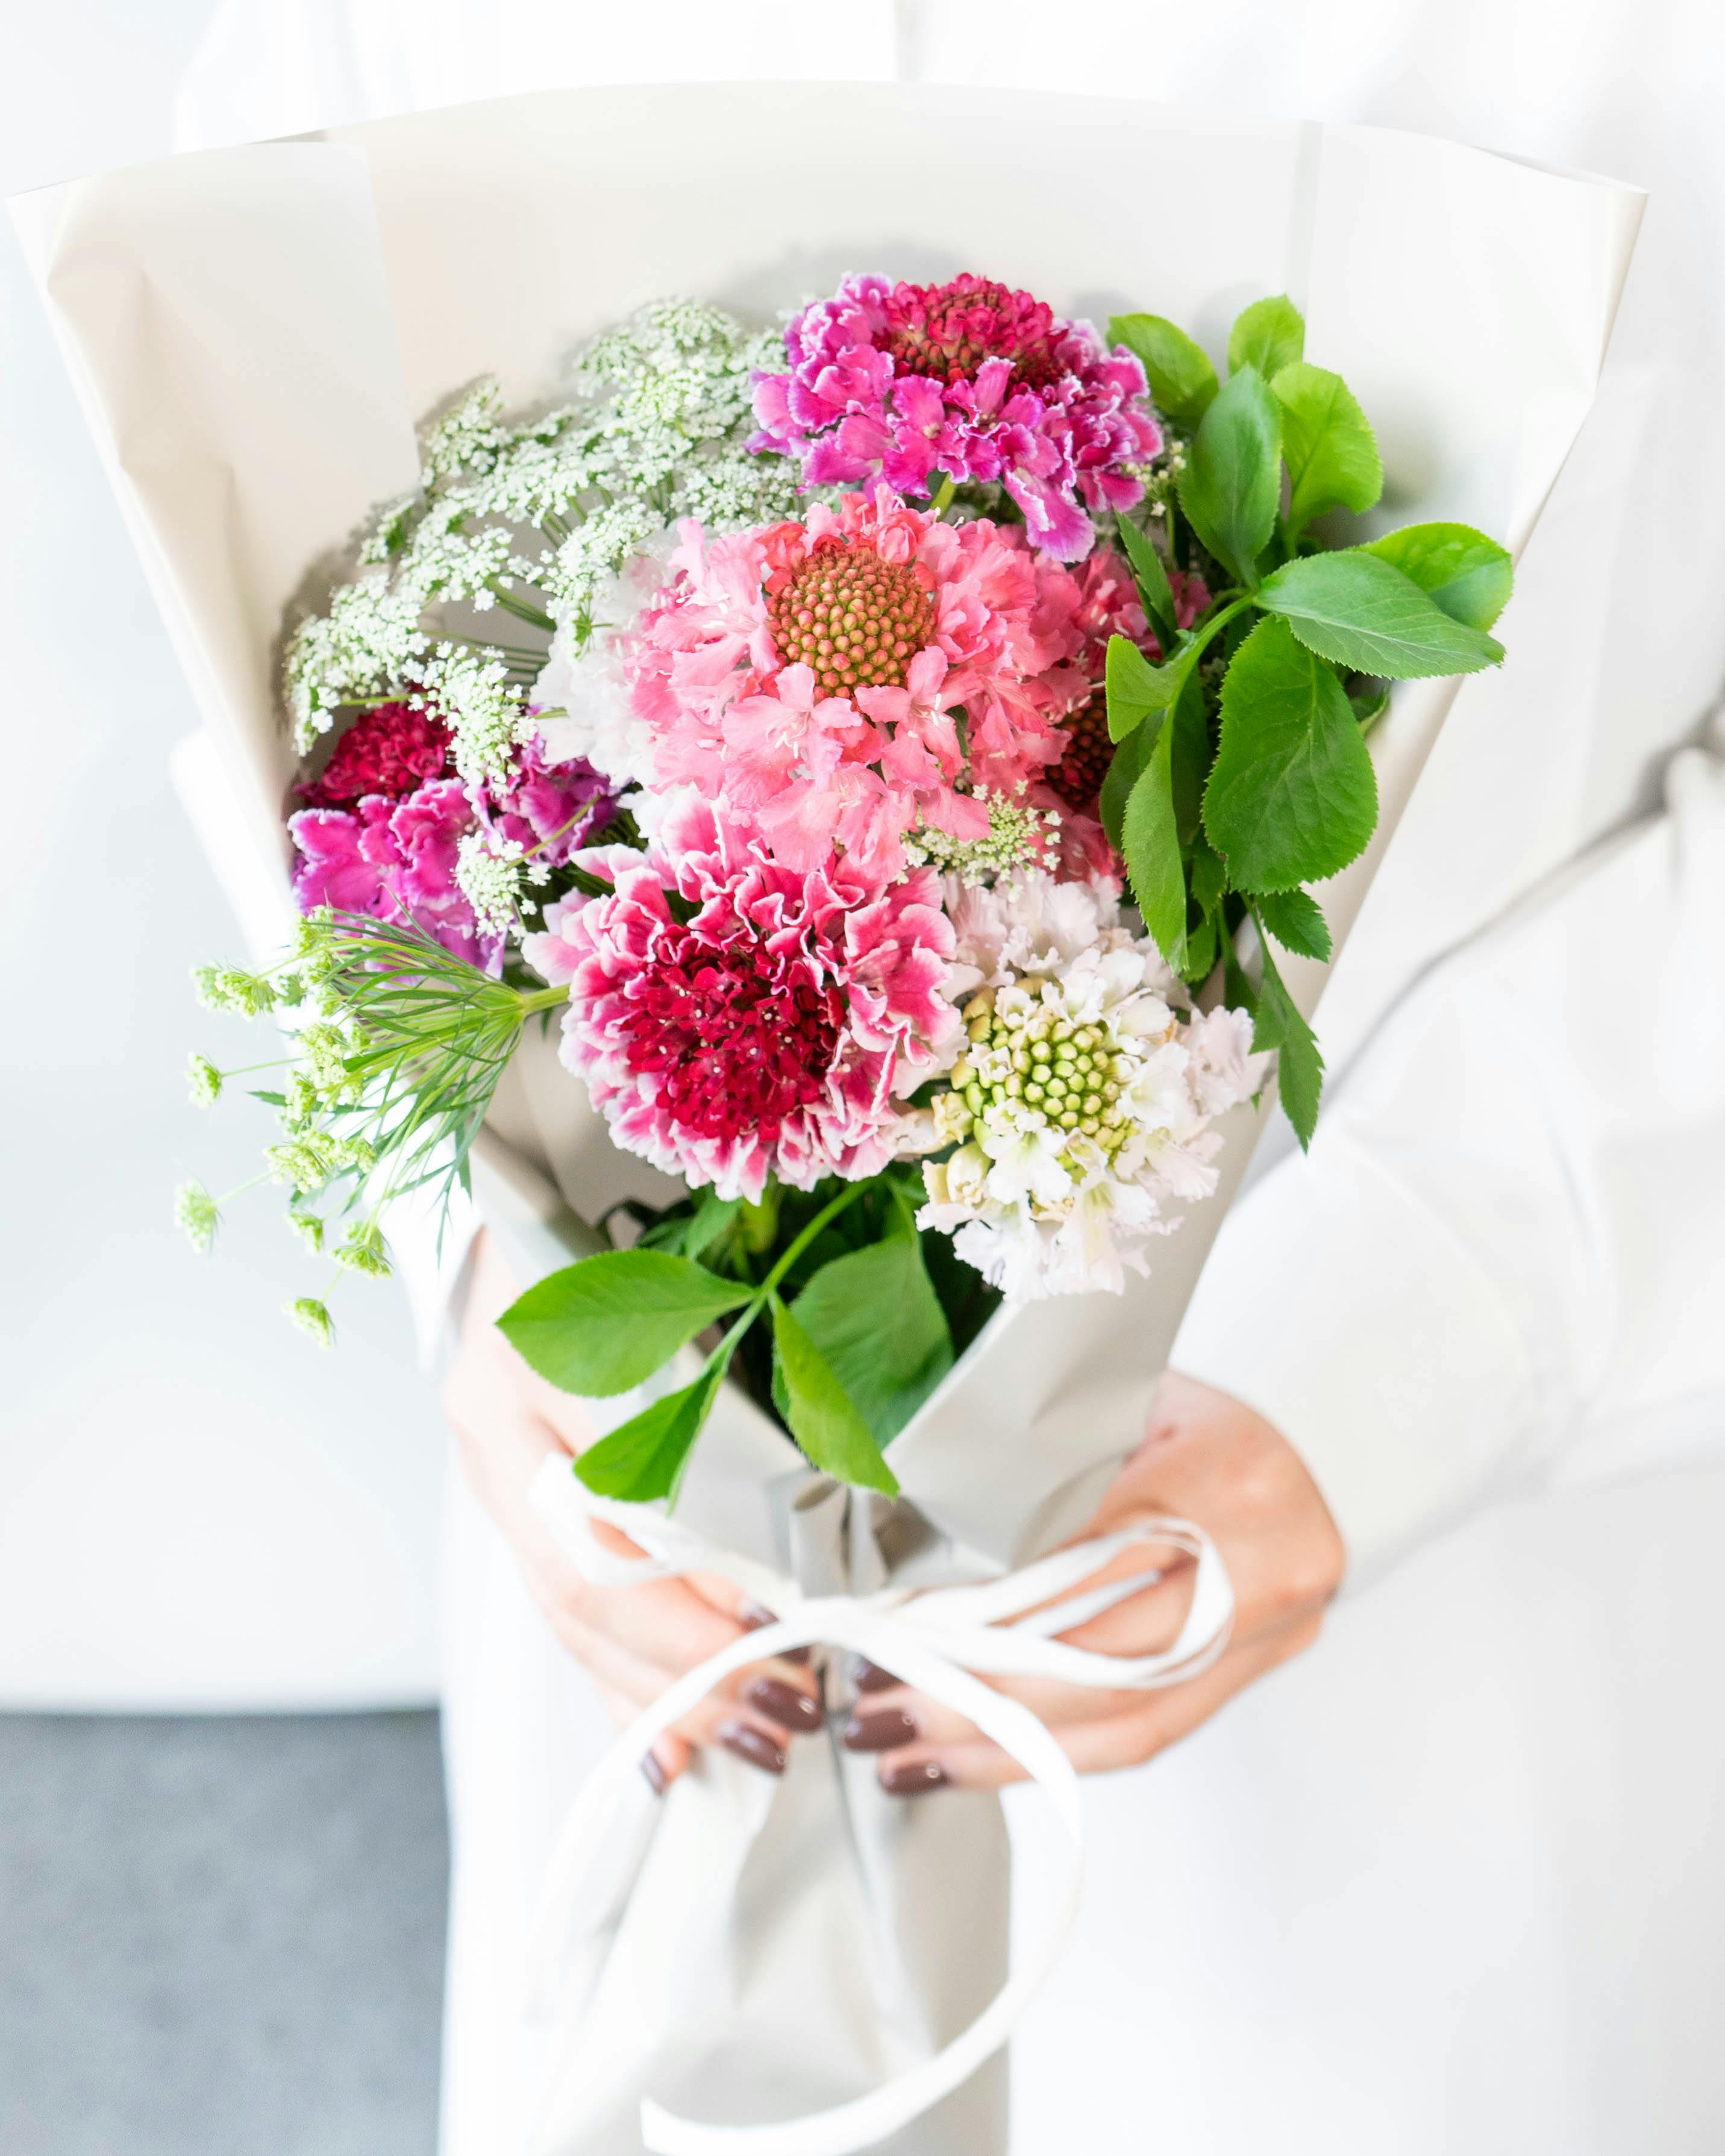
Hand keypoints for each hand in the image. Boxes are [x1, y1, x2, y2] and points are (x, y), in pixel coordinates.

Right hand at [442, 1229, 821, 1791]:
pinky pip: (555, 1609)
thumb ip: (747, 1366)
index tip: (789, 1622)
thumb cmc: (635, 1226)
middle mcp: (498, 1417)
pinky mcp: (503, 1498)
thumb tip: (844, 1499)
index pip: (627, 1493)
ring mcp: (490, 1465)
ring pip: (565, 1611)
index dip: (703, 1573)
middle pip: (585, 1578)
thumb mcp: (692, 1276)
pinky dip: (615, 1683)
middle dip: (690, 1664)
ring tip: (755, 1739)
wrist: (524, 1193)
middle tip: (791, 1708)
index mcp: (544, 1349)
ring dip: (661, 1690)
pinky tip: (667, 1747)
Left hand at [843, 1369, 1344, 1793]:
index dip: (984, 1611)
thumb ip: (1054, 1461)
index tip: (895, 1628)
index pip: (1085, 1566)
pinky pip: (1147, 1732)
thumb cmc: (1210, 1415)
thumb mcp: (1132, 1406)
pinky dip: (1058, 1755)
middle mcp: (1255, 1569)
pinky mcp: (1248, 1670)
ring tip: (908, 1758)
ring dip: (1005, 1747)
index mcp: (1220, 1482)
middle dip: (976, 1695)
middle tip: (879, 1707)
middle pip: (1100, 1659)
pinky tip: (983, 1762)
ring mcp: (1261, 1632)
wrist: (1330, 1442)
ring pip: (1120, 1718)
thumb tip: (922, 1512)